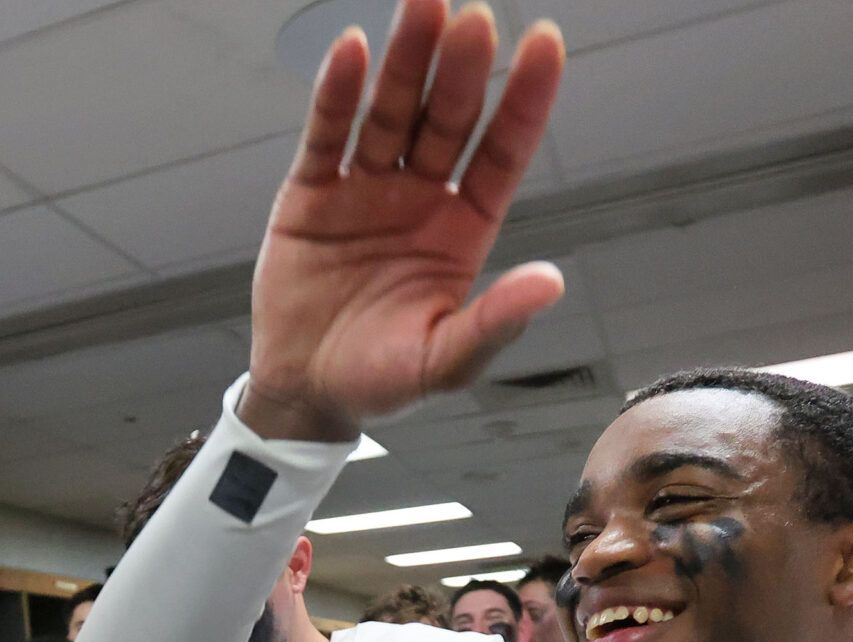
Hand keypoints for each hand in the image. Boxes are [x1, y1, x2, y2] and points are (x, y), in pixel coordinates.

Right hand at [242, 0, 566, 440]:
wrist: (304, 392)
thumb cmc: (380, 380)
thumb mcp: (445, 362)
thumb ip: (495, 322)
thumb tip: (548, 283)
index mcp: (463, 231)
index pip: (502, 152)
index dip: (524, 99)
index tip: (545, 45)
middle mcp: (421, 198)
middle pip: (446, 119)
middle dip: (460, 69)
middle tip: (474, 17)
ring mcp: (366, 189)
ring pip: (390, 113)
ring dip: (404, 60)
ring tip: (420, 6)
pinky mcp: (313, 193)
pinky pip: (328, 136)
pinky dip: (336, 95)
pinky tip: (350, 51)